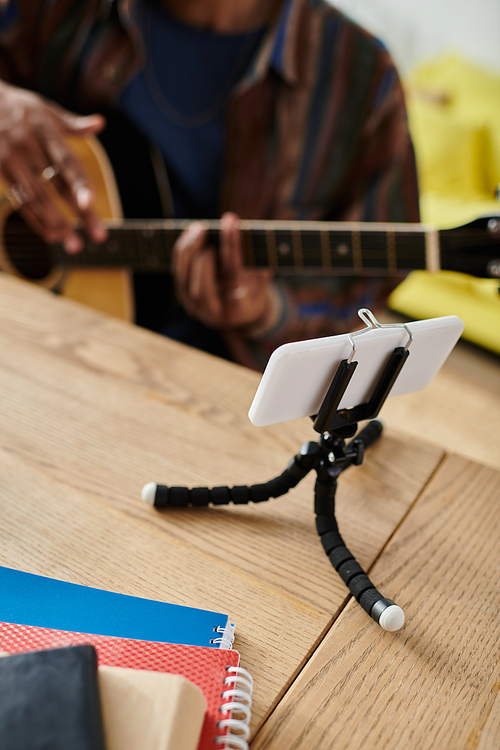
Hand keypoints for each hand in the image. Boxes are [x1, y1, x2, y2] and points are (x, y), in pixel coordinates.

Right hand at [0, 80, 107, 252]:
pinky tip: (50, 234)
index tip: (90, 204)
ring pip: (36, 197)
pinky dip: (35, 219)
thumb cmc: (18, 109)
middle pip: (56, 185)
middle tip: (98, 236)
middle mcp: (28, 146)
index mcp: (45, 131)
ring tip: (72, 243)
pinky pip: (19, 199)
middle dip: (78, 212)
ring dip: (56, 222)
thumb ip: (72, 124)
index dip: (79, 183)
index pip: (66, 161)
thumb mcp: (44, 109)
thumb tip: (100, 124)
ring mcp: (11, 159)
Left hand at [173, 212, 273, 330]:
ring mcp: (197, 308)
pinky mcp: (185, 299)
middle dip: (201, 256)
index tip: (231, 222)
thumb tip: (247, 229)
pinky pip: (179, 274)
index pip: (233, 276)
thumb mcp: (262, 280)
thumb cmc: (254, 292)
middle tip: (205, 228)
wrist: (242, 315)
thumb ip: (257, 261)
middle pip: (202, 287)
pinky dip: (182, 253)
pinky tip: (190, 235)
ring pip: (185, 280)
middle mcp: (215, 313)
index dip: (232, 247)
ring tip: (198, 227)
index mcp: (239, 309)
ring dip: (188, 250)